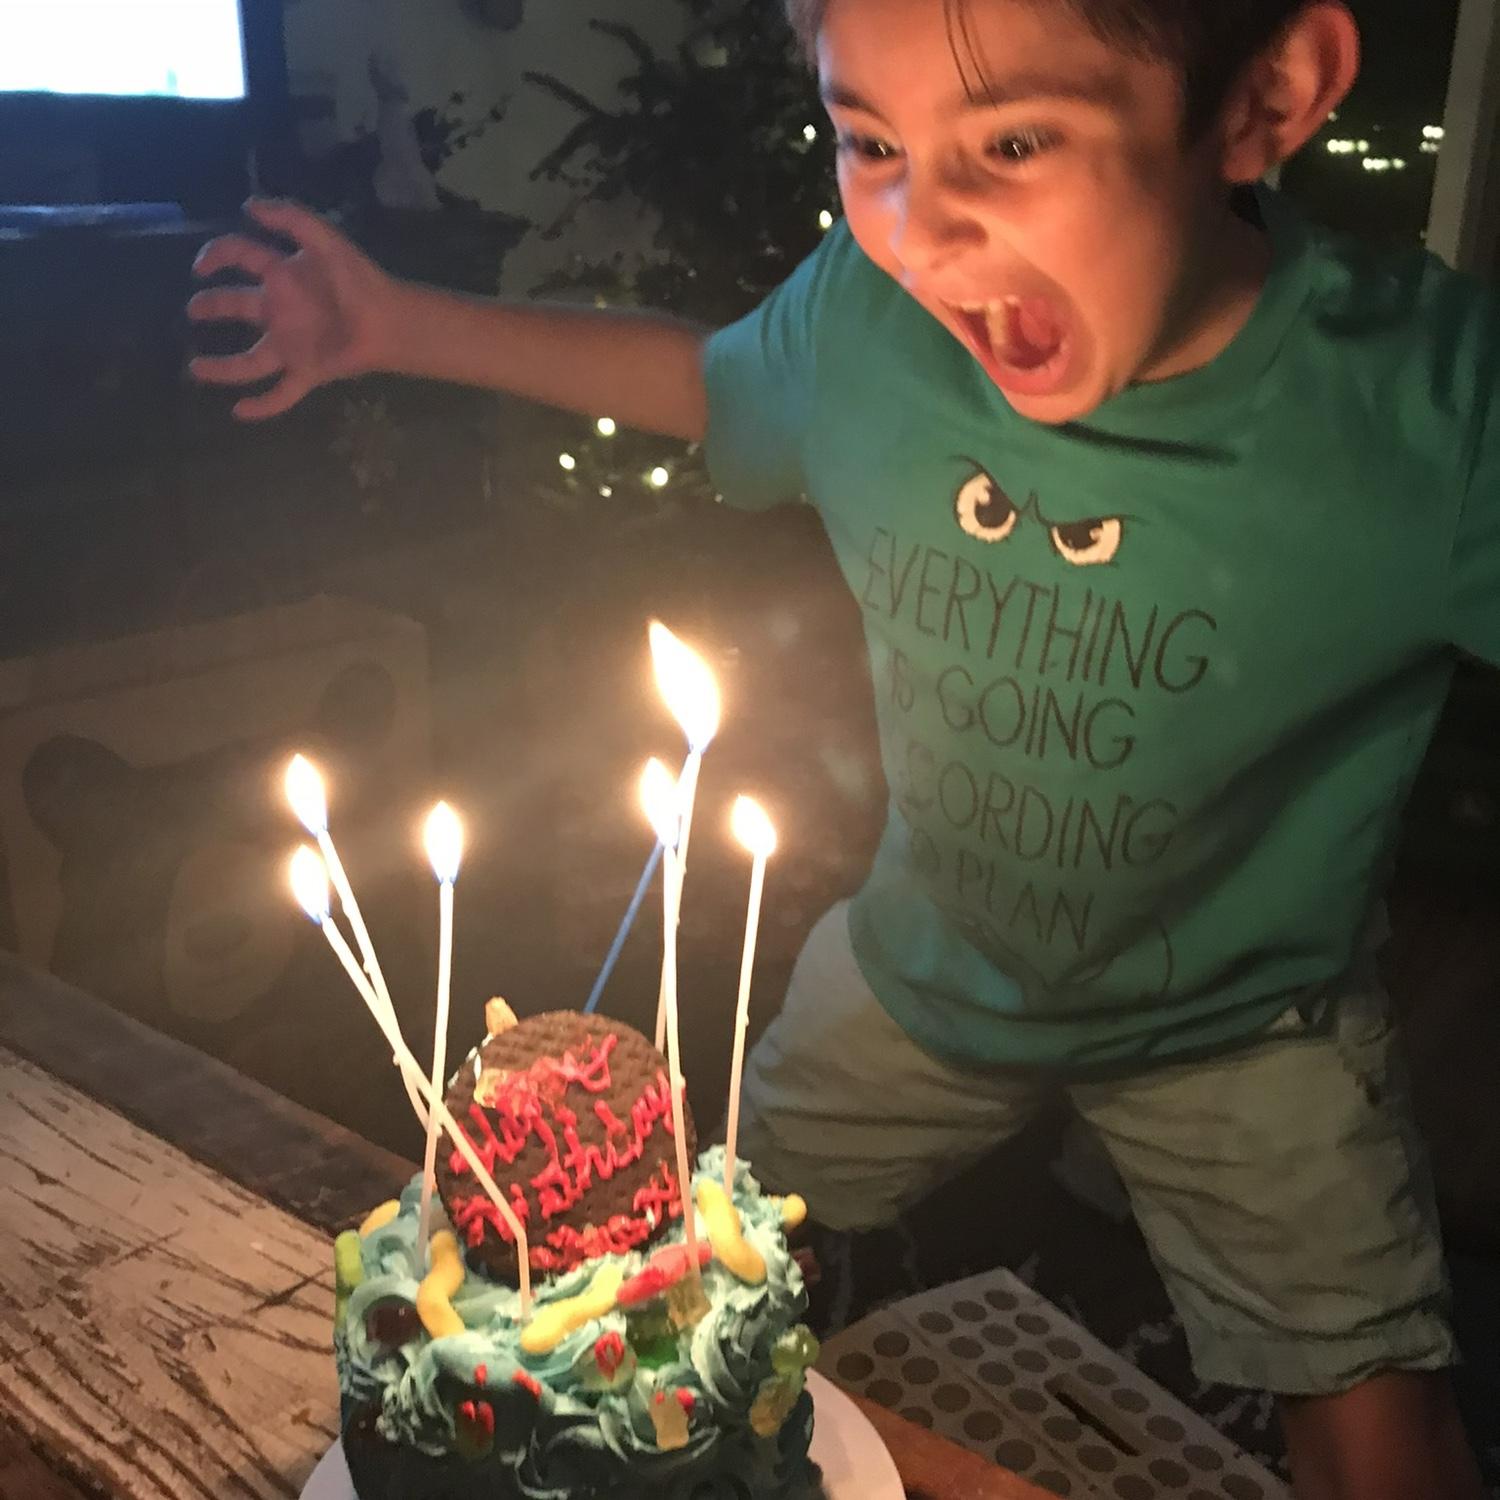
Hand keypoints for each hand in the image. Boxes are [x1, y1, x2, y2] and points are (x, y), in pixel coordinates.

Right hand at [187, 199, 396, 419]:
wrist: (389, 320)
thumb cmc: (359, 279)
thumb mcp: (325, 239)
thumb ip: (291, 218)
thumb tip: (248, 207)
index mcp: (282, 276)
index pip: (240, 258)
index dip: (217, 255)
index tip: (201, 267)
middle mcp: (280, 311)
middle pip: (237, 306)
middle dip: (212, 306)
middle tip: (193, 309)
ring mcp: (292, 344)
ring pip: (249, 361)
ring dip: (223, 368)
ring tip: (196, 369)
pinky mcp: (307, 371)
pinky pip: (280, 393)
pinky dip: (262, 406)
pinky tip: (239, 412)